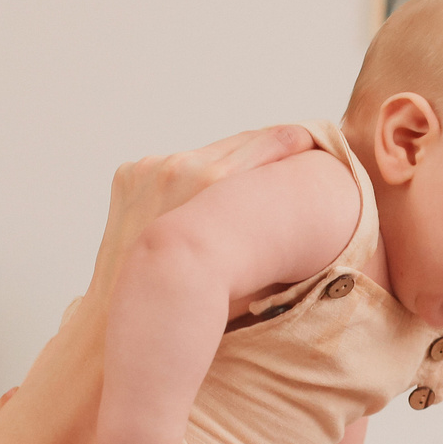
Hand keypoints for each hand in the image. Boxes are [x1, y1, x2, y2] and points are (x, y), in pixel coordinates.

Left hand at [86, 124, 316, 304]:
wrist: (138, 303)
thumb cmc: (200, 296)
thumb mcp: (256, 262)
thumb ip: (278, 229)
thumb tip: (305, 206)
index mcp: (219, 184)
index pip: (273, 141)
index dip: (298, 140)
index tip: (313, 141)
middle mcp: (184, 167)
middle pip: (240, 140)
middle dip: (265, 149)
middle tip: (289, 154)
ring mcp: (151, 167)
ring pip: (204, 154)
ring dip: (221, 167)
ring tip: (233, 192)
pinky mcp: (130, 173)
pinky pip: (170, 166)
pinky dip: (184, 180)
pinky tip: (192, 204)